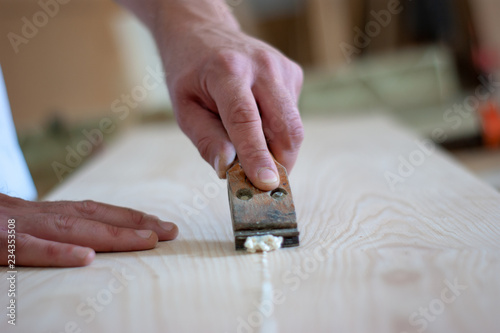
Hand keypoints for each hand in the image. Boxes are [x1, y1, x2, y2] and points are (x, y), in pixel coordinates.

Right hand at [0, 194, 177, 266]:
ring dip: (112, 234)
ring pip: (71, 228)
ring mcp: (15, 225)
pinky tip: (85, 258)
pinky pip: (27, 248)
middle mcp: (36, 214)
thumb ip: (50, 229)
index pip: (95, 210)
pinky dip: (56, 252)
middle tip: (172, 231)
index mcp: (44, 211)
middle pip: (94, 216)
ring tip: (149, 240)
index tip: (161, 225)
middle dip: (135, 223)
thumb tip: (86, 243)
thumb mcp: (21, 222)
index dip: (129, 216)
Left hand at [156, 12, 303, 189]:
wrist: (204, 32)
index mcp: (227, 71)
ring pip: (293, 125)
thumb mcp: (184, 108)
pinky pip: (292, 115)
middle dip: (281, 162)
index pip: (246, 119)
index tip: (267, 184)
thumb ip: (206, 139)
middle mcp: (262, 65)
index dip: (257, 155)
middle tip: (264, 183)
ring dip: (277, 147)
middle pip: (286, 125)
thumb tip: (228, 169)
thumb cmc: (191, 74)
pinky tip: (258, 118)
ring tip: (252, 144)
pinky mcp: (292, 73)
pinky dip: (277, 130)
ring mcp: (282, 67)